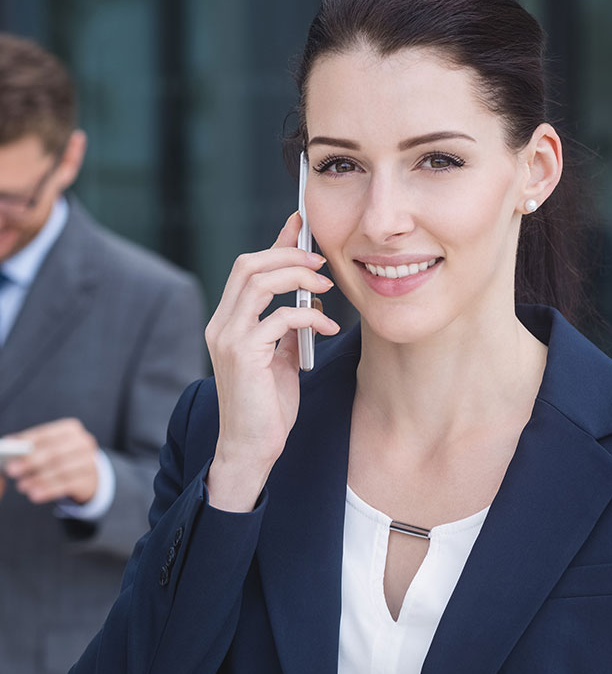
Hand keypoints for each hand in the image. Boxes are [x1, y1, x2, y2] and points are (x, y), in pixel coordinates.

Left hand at [2, 418, 99, 504]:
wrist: (88, 474)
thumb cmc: (61, 457)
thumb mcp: (49, 447)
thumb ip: (30, 445)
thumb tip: (8, 443)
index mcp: (71, 429)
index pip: (47, 434)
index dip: (28, 441)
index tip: (10, 449)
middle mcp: (84, 442)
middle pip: (55, 452)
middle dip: (31, 461)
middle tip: (12, 470)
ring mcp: (90, 461)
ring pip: (62, 470)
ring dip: (39, 479)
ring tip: (22, 486)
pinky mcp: (90, 480)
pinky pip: (68, 486)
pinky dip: (49, 491)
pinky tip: (35, 495)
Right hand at [204, 212, 339, 510]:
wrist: (252, 447)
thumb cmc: (267, 407)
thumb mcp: (279, 359)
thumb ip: (284, 330)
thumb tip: (307, 303)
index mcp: (227, 322)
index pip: (247, 269)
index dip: (275, 244)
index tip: (299, 226)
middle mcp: (221, 324)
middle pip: (249, 265)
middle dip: (288, 255)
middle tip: (321, 261)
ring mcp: (228, 338)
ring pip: (258, 282)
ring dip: (298, 277)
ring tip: (326, 286)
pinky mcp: (243, 354)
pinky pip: (278, 318)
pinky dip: (309, 316)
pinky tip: (328, 328)